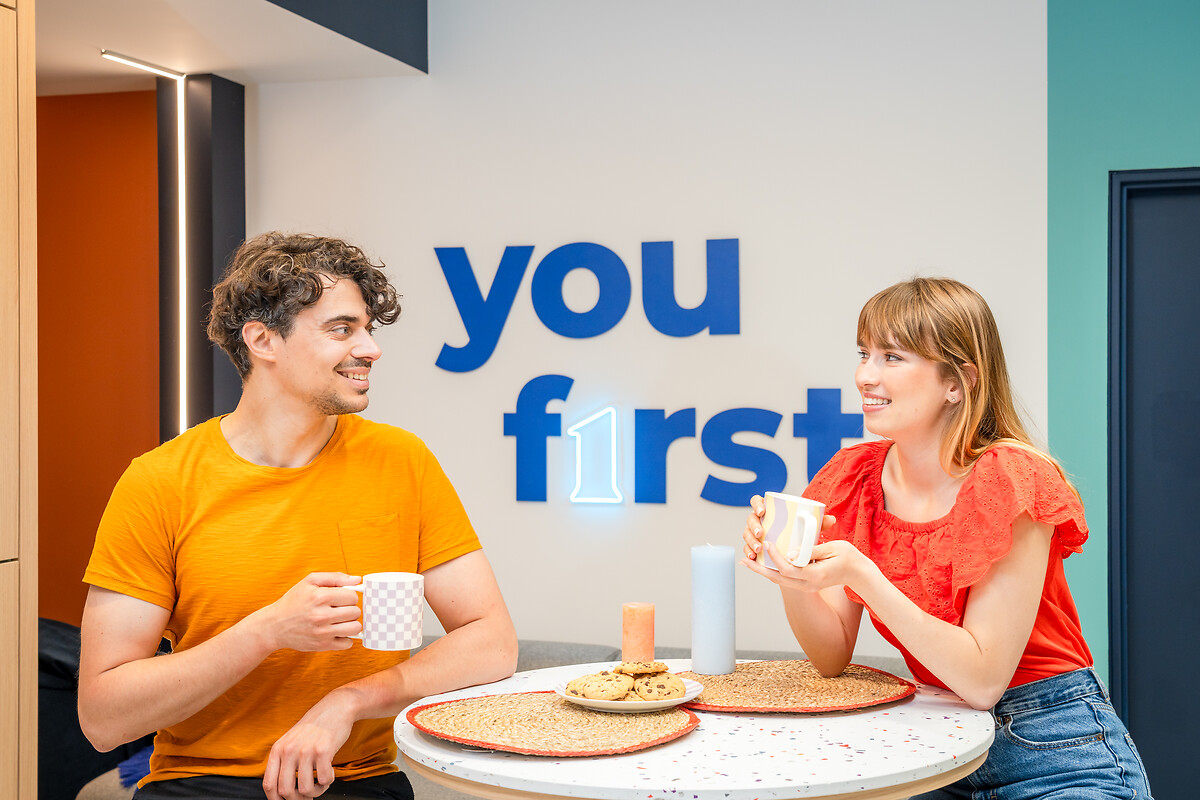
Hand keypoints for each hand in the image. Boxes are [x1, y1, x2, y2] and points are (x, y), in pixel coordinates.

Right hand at [258, 573, 362, 652]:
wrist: (275, 625)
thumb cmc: (294, 601)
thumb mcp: (310, 581)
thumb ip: (335, 577)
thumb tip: (357, 579)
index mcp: (320, 597)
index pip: (353, 597)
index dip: (349, 596)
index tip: (341, 598)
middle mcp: (322, 615)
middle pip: (355, 612)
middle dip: (350, 609)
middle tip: (339, 609)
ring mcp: (323, 632)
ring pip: (355, 628)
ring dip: (350, 623)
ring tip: (340, 620)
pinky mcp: (322, 646)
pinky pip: (348, 643)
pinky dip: (345, 638)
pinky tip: (335, 631)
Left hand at [263, 690, 358, 799]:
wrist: (335, 708)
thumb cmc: (314, 728)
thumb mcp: (291, 741)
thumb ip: (283, 762)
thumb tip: (281, 793)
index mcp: (278, 750)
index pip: (269, 785)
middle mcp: (289, 751)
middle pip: (285, 792)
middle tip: (308, 796)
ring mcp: (306, 751)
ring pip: (306, 789)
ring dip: (316, 792)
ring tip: (321, 784)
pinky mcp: (323, 751)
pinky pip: (324, 780)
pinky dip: (328, 781)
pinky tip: (330, 772)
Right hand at [741, 495, 835, 562]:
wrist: (796, 550)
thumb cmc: (801, 534)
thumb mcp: (810, 528)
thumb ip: (820, 523)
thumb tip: (832, 520)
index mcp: (769, 510)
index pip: (757, 501)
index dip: (756, 504)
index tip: (763, 511)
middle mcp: (759, 520)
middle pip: (750, 519)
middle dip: (752, 527)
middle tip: (760, 534)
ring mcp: (754, 534)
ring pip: (747, 535)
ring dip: (750, 542)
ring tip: (759, 549)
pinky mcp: (754, 546)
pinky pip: (747, 548)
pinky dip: (747, 552)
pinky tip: (751, 558)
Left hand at [744, 539, 868, 592]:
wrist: (859, 574)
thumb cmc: (849, 557)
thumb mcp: (833, 548)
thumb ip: (811, 550)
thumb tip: (791, 551)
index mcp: (814, 576)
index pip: (788, 569)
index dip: (775, 556)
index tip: (768, 543)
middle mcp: (808, 585)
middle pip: (777, 578)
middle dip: (759, 569)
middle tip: (743, 560)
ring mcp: (807, 587)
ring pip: (779, 581)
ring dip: (762, 571)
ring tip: (747, 562)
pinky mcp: (806, 585)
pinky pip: (785, 579)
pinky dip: (773, 572)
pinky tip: (764, 564)